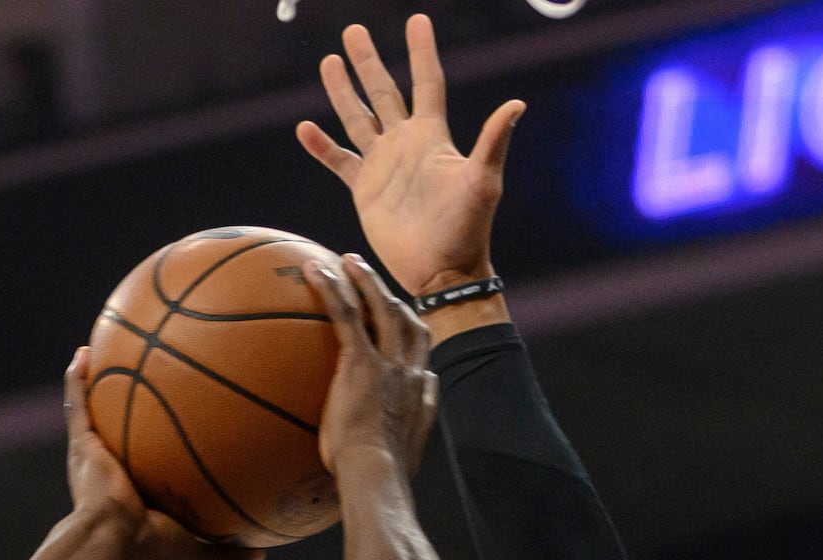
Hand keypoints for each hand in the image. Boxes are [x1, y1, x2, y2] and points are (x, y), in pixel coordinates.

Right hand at [63, 347, 261, 559]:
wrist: (115, 545)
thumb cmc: (156, 552)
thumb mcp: (201, 554)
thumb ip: (230, 555)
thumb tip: (262, 556)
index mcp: (134, 493)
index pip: (146, 462)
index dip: (154, 443)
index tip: (171, 422)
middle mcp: (110, 471)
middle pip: (116, 428)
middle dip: (122, 405)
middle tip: (139, 375)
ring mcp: (93, 456)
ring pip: (91, 411)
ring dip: (92, 383)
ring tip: (98, 352)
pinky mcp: (82, 446)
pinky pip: (77, 405)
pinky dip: (76, 380)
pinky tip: (83, 354)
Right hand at [296, 15, 524, 298]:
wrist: (441, 272)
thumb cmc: (468, 228)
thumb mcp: (483, 182)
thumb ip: (493, 142)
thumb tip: (517, 104)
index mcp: (432, 136)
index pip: (426, 82)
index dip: (420, 52)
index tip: (416, 20)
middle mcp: (406, 144)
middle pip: (383, 92)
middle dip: (368, 61)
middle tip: (353, 31)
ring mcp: (384, 166)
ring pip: (357, 119)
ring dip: (342, 92)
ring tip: (329, 62)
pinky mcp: (365, 191)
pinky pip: (339, 162)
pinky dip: (321, 146)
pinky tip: (304, 127)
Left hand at [312, 254, 436, 475]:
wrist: (377, 474)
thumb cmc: (378, 478)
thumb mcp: (395, 456)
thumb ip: (395, 437)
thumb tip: (386, 438)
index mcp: (422, 392)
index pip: (421, 350)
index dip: (410, 329)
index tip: (397, 317)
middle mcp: (412, 371)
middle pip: (405, 319)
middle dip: (388, 294)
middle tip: (369, 276)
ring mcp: (389, 364)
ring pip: (382, 308)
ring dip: (365, 280)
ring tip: (347, 261)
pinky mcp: (362, 362)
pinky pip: (347, 316)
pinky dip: (332, 289)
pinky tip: (314, 271)